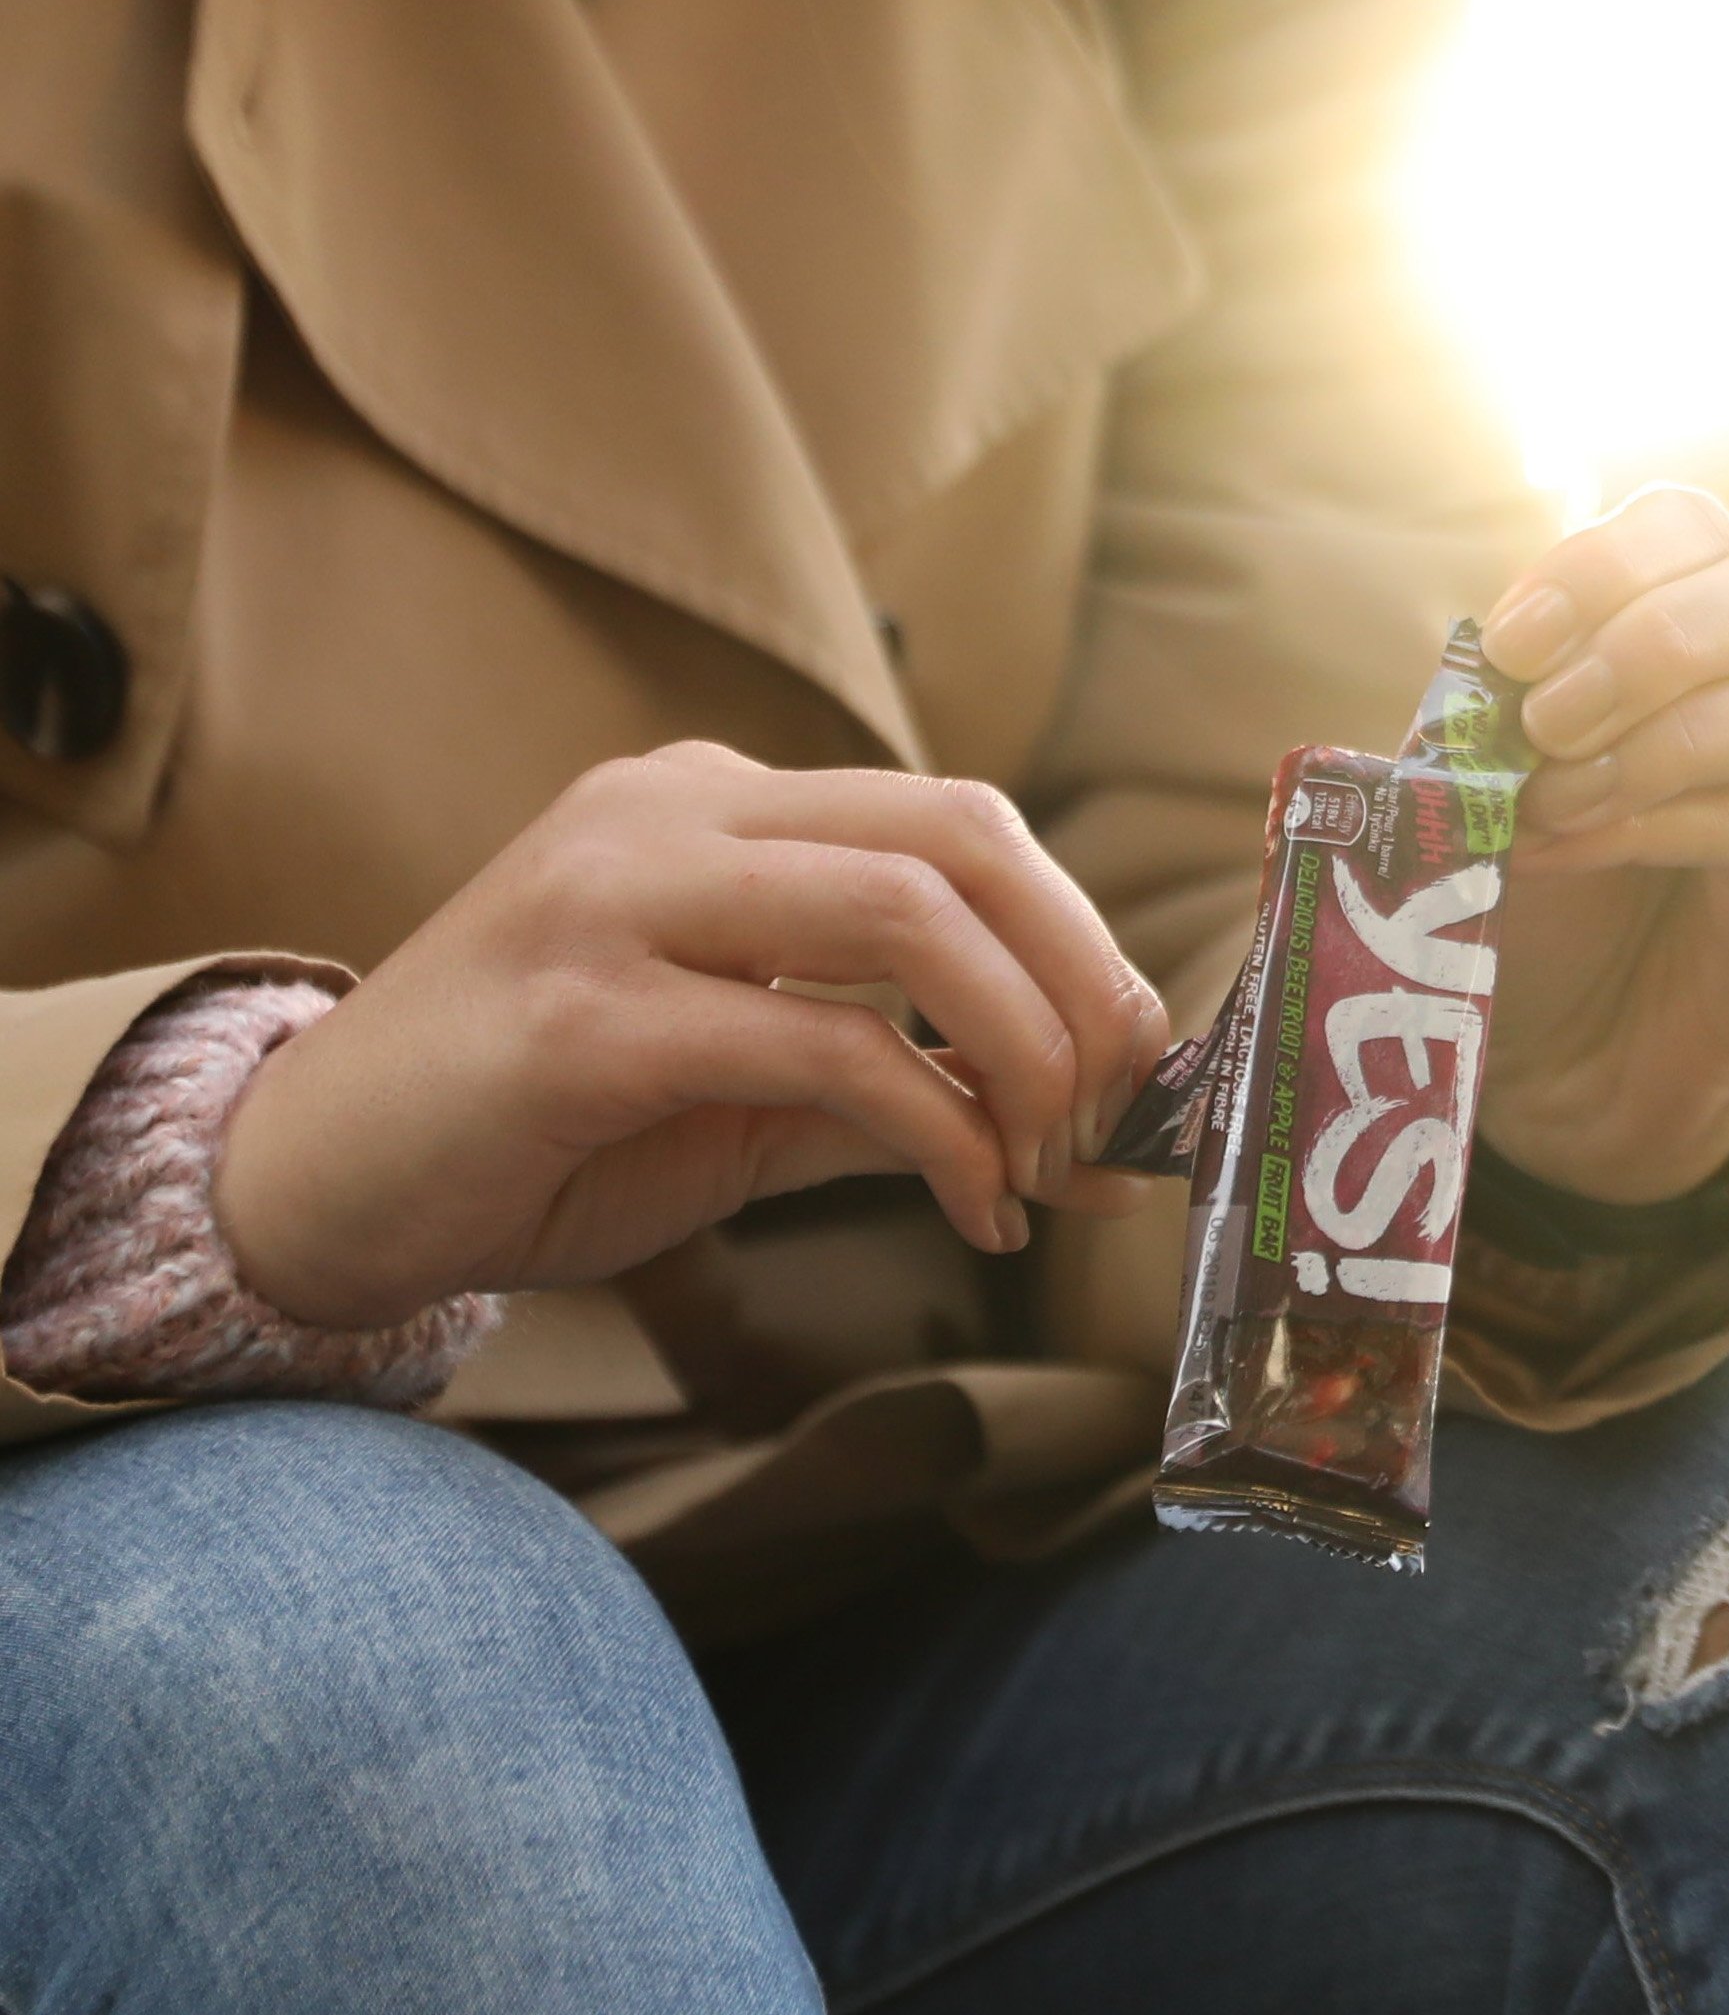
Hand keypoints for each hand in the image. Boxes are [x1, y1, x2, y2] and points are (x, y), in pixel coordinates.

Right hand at [213, 745, 1167, 1328]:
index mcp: (712, 805)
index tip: (1137, 1062)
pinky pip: (822, 1045)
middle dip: (1081, 977)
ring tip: (1053, 1161)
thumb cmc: (531, 1133)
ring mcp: (616, 900)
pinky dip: (935, 1134)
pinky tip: (971, 1209)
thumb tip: (1066, 1125)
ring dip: (1022, 1049)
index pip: (955, 822)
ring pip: (904, 915)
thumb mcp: (740, 1088)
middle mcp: (669, 816)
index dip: (1078, 936)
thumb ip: (885, 1076)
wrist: (304, 1184)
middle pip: (958, 839)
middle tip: (1123, 1108)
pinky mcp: (580, 1020)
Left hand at [1474, 487, 1728, 1203]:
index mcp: (1723, 636)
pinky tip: (1566, 846)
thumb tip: (1479, 669)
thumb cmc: (1547, 909)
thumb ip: (1502, 712)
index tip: (1509, 640)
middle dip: (1651, 635)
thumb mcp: (1505, 784)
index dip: (1602, 563)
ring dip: (1668, 727)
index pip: (1699, 529)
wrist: (1578, 1075)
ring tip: (1551, 791)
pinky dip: (1659, 820)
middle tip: (1542, 719)